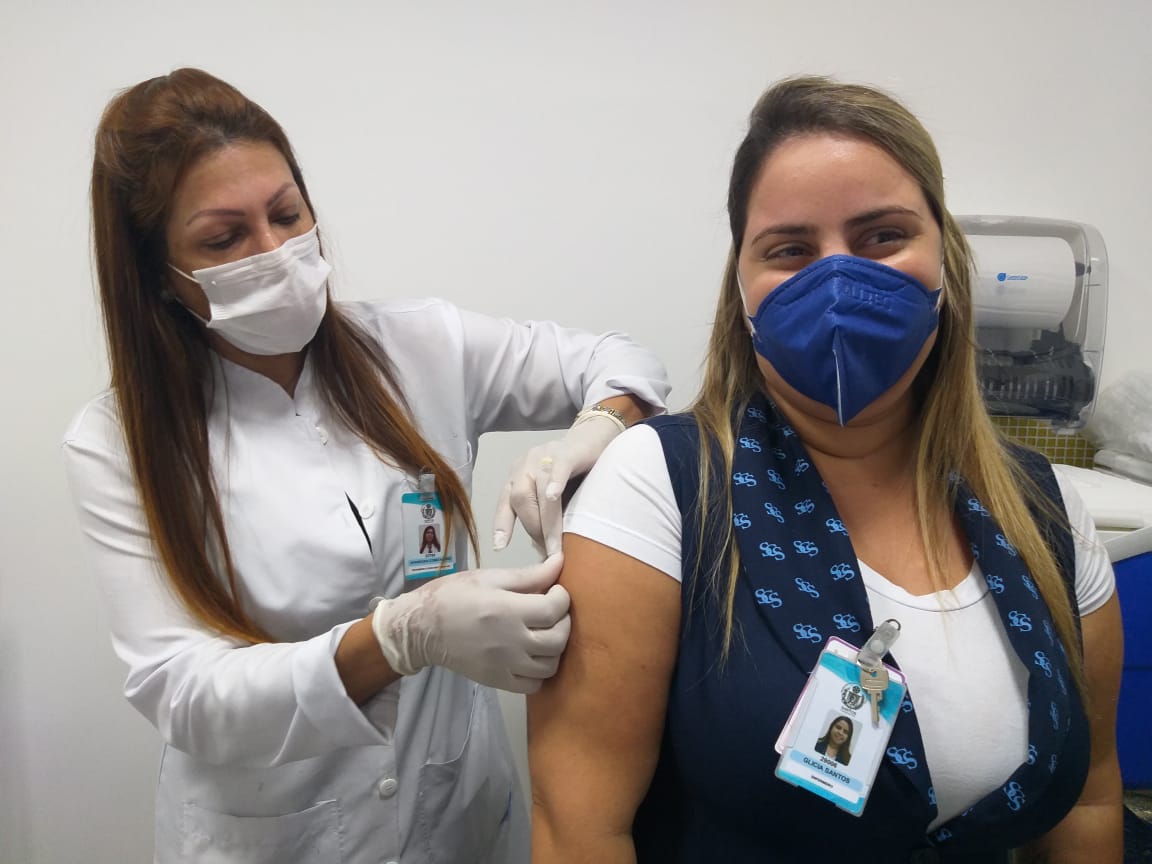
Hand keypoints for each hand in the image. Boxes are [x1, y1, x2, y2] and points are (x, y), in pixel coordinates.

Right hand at [370, 555, 569, 693]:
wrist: (422, 628)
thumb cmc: (453, 595)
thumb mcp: (490, 577)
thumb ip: (529, 574)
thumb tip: (560, 562)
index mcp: (507, 610)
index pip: (555, 608)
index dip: (563, 597)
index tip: (555, 591)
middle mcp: (510, 641)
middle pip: (558, 639)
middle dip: (564, 621)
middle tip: (553, 611)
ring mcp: (505, 665)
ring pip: (550, 665)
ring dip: (555, 648)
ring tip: (544, 632)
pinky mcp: (497, 681)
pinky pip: (533, 685)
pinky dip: (540, 672)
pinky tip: (533, 656)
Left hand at [492, 412, 624, 555]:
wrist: (595, 438)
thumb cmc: (575, 473)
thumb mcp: (554, 494)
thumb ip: (545, 514)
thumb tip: (543, 551)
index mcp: (519, 476)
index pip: (505, 502)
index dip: (502, 524)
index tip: (500, 547)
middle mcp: (525, 465)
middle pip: (520, 500)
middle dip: (533, 528)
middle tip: (550, 551)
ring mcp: (544, 455)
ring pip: (538, 490)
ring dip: (547, 521)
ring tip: (556, 545)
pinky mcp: (566, 452)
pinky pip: (557, 468)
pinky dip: (554, 483)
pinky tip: (553, 496)